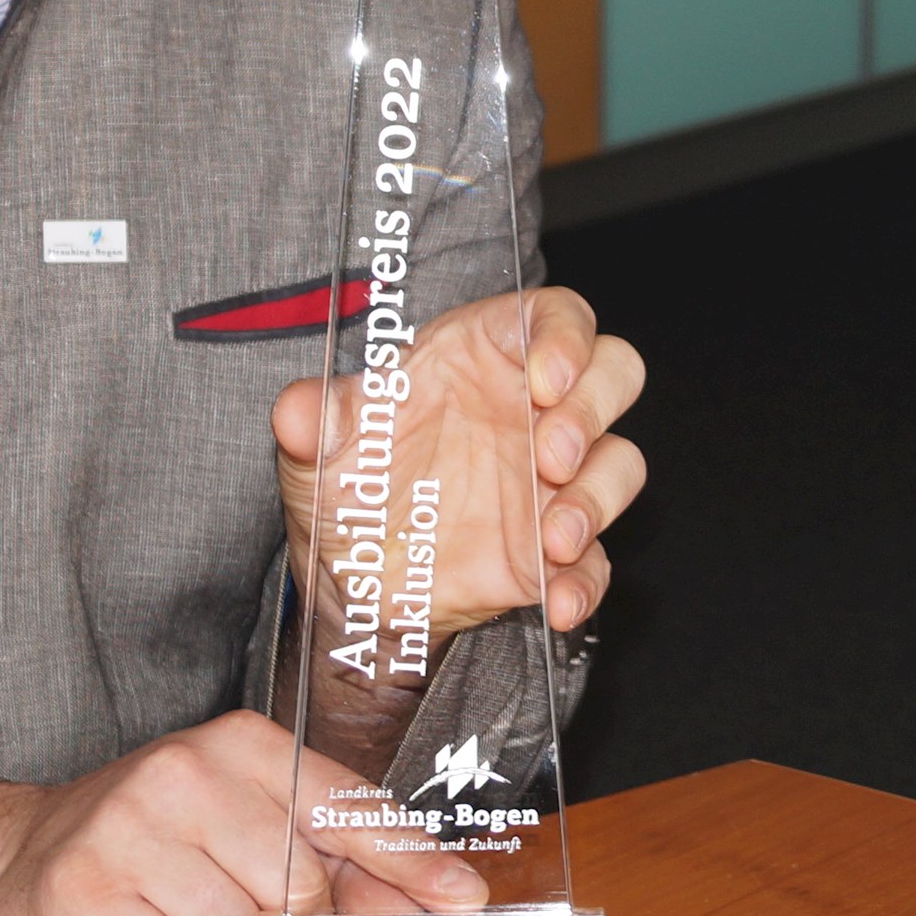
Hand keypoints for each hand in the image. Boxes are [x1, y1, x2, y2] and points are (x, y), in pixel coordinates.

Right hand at [0, 710, 486, 915]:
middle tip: (238, 905)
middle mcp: (187, 773)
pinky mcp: (84, 889)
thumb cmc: (160, 837)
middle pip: (296, 887)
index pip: (347, 808)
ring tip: (178, 907)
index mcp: (243, 744)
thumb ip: (340, 858)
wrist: (23, 848)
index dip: (409, 862)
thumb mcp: (248, 819)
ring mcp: (129, 829)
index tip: (462, 902)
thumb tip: (442, 903)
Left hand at [274, 284, 647, 639]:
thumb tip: (296, 409)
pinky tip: (559, 599)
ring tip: (553, 537)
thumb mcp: (318, 447)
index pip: (556, 316)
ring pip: (619, 464)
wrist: (349, 580)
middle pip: (613, 375)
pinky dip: (587, 581)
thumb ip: (313, 420)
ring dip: (597, 498)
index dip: (567, 338)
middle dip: (593, 412)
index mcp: (485, 358)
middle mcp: (531, 412)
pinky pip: (598, 560)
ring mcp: (551, 481)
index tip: (545, 377)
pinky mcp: (555, 550)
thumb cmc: (348, 486)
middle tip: (550, 455)